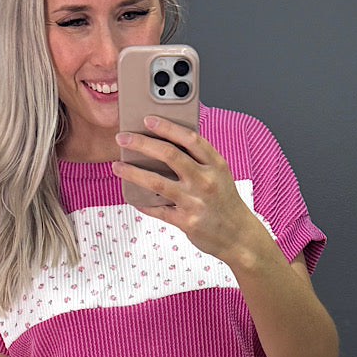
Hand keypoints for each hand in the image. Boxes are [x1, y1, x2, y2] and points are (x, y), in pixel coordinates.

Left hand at [112, 117, 270, 268]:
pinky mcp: (187, 222)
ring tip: (117, 166)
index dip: (167, 127)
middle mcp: (205, 181)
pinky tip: (133, 197)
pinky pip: (158, 210)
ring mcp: (195, 202)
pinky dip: (143, 203)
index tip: (148, 119)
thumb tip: (167, 144)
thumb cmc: (226, 203)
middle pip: (169, 155)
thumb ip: (199, 160)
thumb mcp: (220, 175)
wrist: (240, 237)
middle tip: (122, 138)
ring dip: (133, 172)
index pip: (190, 138)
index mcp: (216, 165)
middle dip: (141, 143)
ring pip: (157, 182)